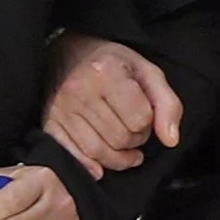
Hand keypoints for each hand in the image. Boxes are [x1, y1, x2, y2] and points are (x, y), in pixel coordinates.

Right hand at [41, 33, 182, 177]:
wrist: (68, 52)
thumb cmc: (111, 63)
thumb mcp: (146, 71)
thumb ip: (167, 103)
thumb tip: (171, 140)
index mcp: (107, 72)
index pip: (140, 120)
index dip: (148, 123)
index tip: (143, 116)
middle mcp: (80, 90)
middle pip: (120, 139)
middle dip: (134, 141)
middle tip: (133, 131)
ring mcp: (61, 109)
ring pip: (98, 152)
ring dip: (117, 158)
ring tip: (123, 149)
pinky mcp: (49, 122)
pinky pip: (72, 155)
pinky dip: (89, 166)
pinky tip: (100, 166)